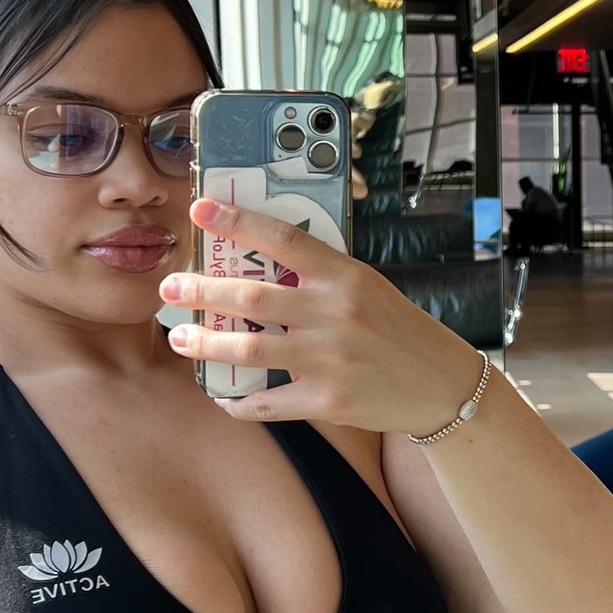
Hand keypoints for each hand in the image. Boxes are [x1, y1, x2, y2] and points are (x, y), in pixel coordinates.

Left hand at [160, 197, 481, 432]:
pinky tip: (221, 393)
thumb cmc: (398, 331)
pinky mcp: (329, 401)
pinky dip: (237, 401)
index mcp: (345, 276)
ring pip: (247, 349)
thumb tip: (258, 265)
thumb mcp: (367, 288)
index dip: (238, 221)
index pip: (283, 238)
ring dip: (204, 344)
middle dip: (200, 291)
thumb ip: (320, 277)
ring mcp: (330, 359)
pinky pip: (267, 402)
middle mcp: (335, 314)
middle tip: (170, 287)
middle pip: (251, 297)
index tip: (200, 210)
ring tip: (180, 339)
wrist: (442, 385)